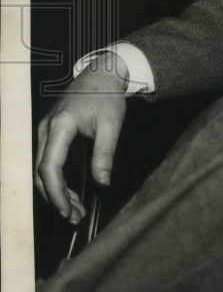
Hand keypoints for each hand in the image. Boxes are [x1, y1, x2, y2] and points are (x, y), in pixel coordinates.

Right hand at [35, 54, 127, 224]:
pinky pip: (46, 161)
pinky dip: (55, 180)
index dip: (57, 193)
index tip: (69, 211)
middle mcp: (46, 129)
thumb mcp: (112, 124)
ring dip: (55, 192)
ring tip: (75, 210)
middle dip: (56, 198)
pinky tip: (69, 193)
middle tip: (75, 218)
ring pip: (42, 169)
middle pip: (41, 172)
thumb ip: (105, 154)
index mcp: (60, 125)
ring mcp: (45, 130)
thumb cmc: (107, 96)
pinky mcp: (49, 133)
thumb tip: (102, 184)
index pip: (50, 166)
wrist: (101, 74)